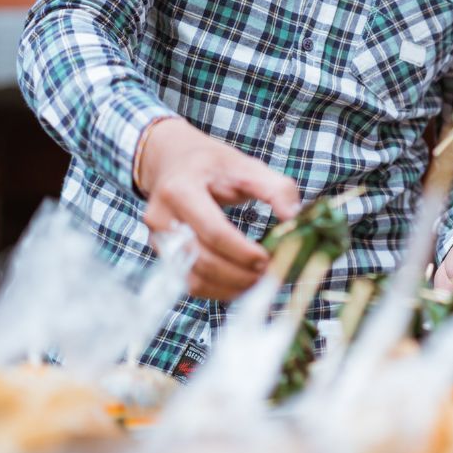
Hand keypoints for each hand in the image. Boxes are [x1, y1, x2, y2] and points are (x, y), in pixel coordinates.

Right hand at [137, 117, 301, 300]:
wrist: (173, 162)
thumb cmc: (212, 165)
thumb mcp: (246, 165)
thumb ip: (275, 188)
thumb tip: (294, 218)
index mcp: (180, 191)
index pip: (213, 231)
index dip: (241, 251)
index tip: (268, 259)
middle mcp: (161, 218)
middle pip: (201, 259)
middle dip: (238, 273)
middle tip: (269, 274)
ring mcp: (158, 239)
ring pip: (193, 278)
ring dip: (229, 287)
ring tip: (258, 282)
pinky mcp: (163, 255)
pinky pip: (189, 282)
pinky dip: (217, 290)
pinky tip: (241, 285)